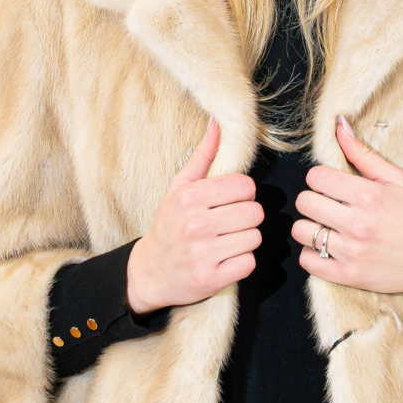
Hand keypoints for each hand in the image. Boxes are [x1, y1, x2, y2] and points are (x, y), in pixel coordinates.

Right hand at [126, 119, 262, 315]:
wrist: (148, 272)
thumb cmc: (168, 225)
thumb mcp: (179, 189)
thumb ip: (203, 156)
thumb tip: (218, 123)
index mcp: (189, 198)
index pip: (244, 186)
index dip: (244, 193)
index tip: (232, 201)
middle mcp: (196, 224)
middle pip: (254, 212)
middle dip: (246, 218)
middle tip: (230, 223)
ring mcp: (204, 253)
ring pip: (255, 238)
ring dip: (246, 240)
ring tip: (226, 241)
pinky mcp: (212, 278)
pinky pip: (249, 263)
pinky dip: (242, 262)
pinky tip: (225, 258)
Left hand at [292, 116, 402, 298]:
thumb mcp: (397, 180)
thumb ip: (364, 154)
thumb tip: (339, 125)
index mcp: (369, 196)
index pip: (316, 177)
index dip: (320, 178)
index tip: (331, 185)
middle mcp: (357, 224)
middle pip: (304, 202)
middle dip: (313, 199)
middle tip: (328, 204)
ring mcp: (351, 252)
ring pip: (301, 232)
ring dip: (310, 227)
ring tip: (327, 227)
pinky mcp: (347, 275)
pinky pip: (308, 262)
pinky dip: (312, 254)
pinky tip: (328, 248)